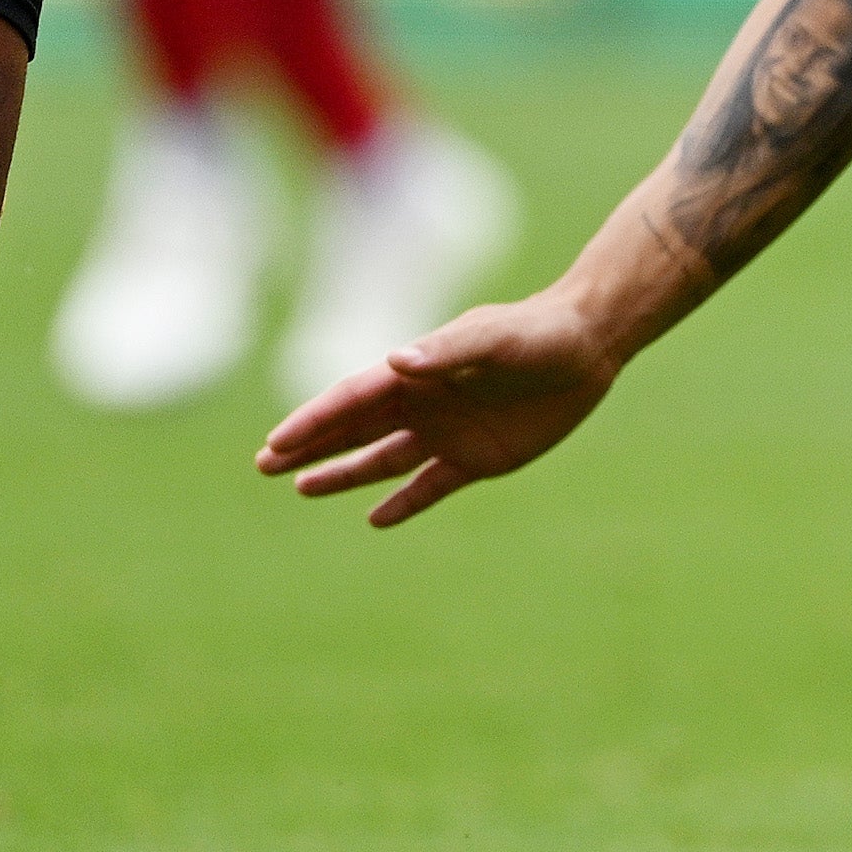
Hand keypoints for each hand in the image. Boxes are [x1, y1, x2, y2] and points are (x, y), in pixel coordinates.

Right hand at [251, 288, 613, 526]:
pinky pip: (430, 486)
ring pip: (382, 459)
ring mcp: (447, 432)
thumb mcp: (493, 338)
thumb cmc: (536, 332)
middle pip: (354, 430)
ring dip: (343, 474)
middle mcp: (423, 403)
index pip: (351, 400)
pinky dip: (404, 502)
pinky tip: (376, 518)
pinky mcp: (477, 459)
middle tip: (264, 464)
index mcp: (416, 372)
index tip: (275, 444)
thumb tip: (395, 360)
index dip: (313, 422)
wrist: (587, 345)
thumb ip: (446, 351)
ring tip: (302, 488)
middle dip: (310, 446)